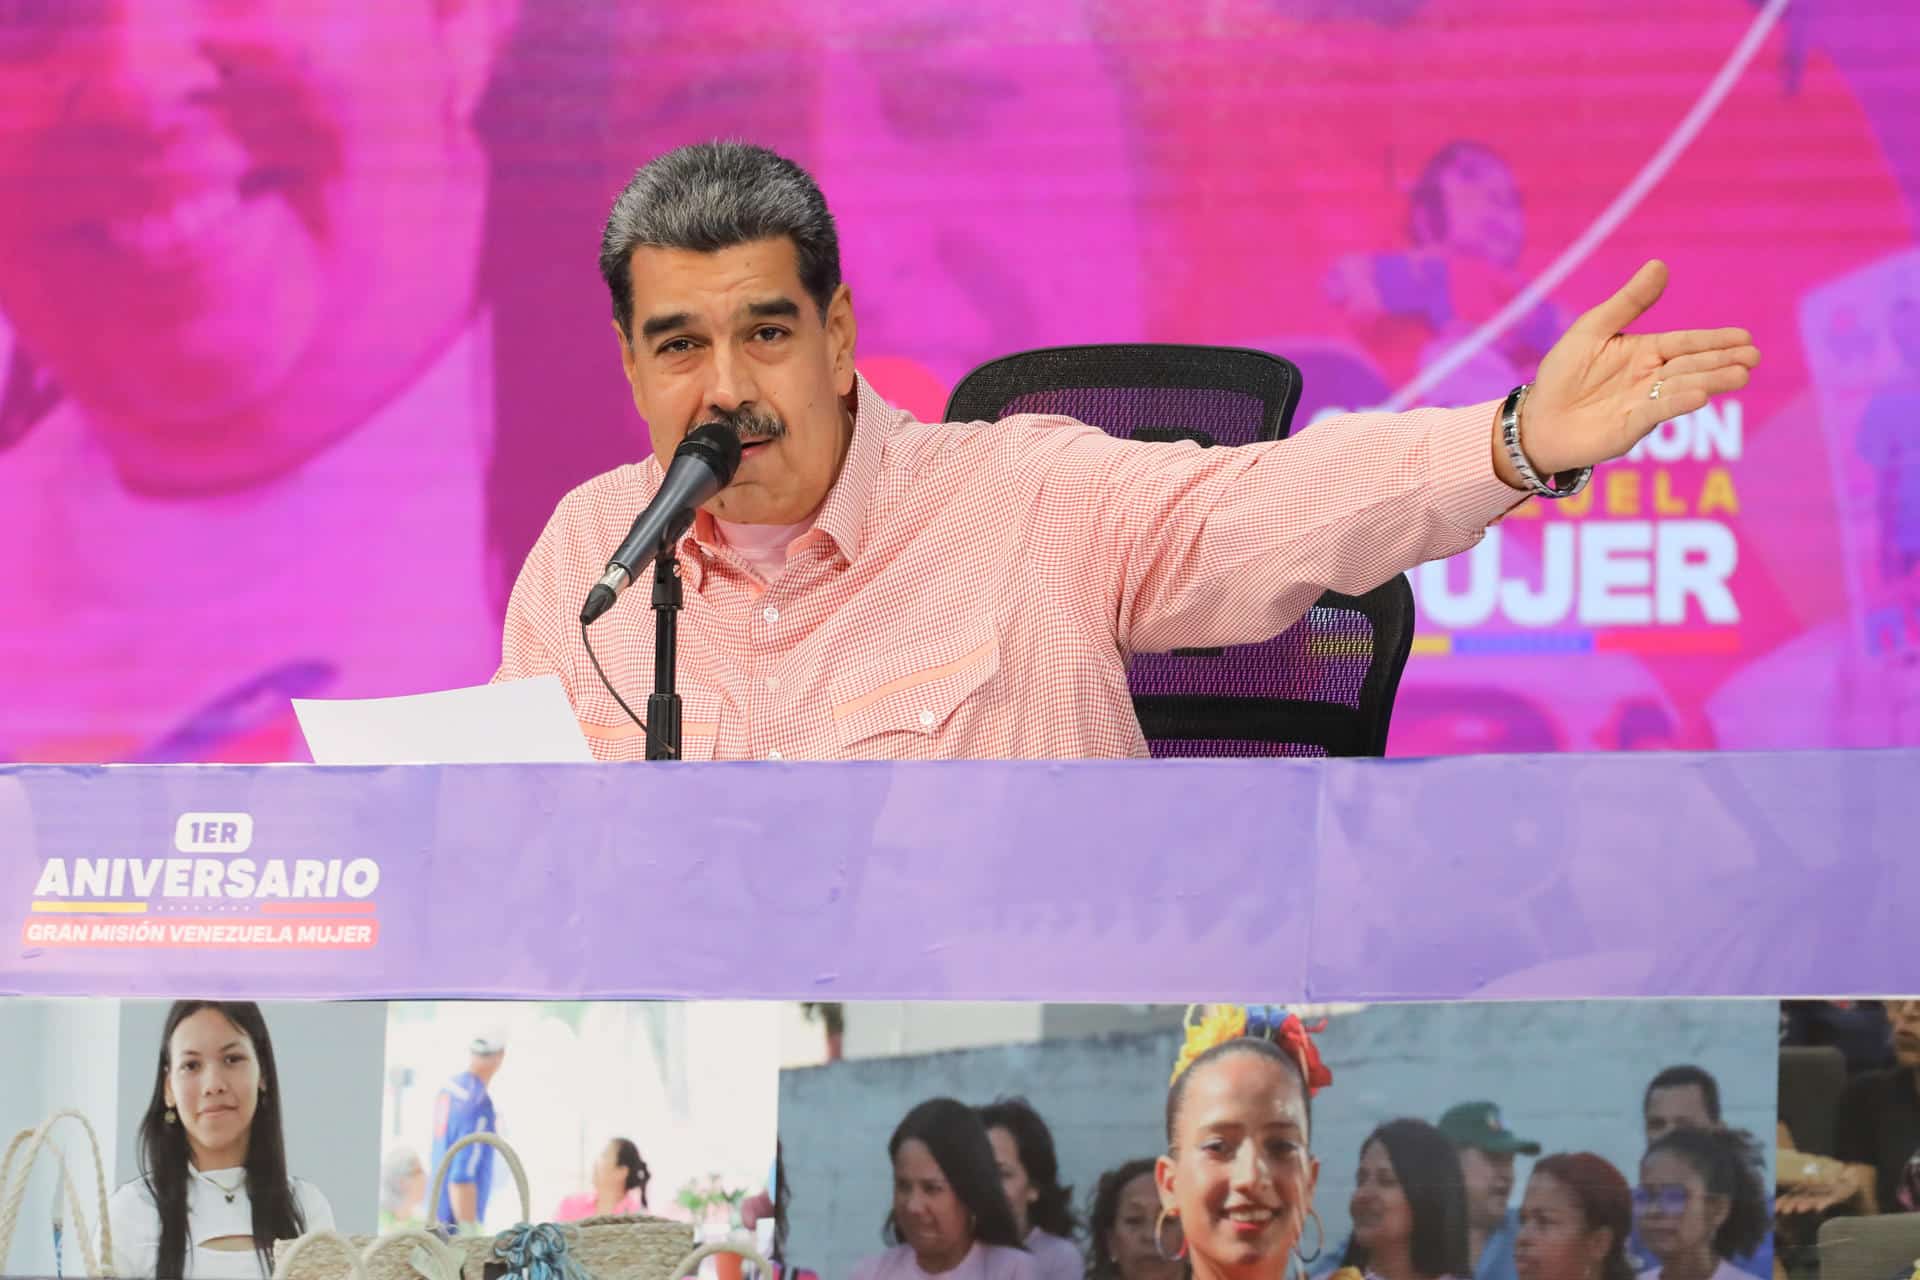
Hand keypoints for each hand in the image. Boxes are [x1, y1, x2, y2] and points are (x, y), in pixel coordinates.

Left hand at [1497, 260, 1760, 480]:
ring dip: (1711, 381)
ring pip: (1682, 389)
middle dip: (1723, 361)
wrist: (1537, 418)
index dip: (1715, 340)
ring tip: (1740, 374)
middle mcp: (1652, 379)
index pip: (1686, 343)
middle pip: (1692, 366)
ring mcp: (1644, 404)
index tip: (1745, 336)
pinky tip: (1699, 396)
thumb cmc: (1564, 372)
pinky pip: (1655, 414)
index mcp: (1646, 353)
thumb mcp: (1594, 329)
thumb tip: (1660, 264)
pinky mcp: (1629, 428)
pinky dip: (1676, 405)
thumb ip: (1629, 302)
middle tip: (1753, 356)